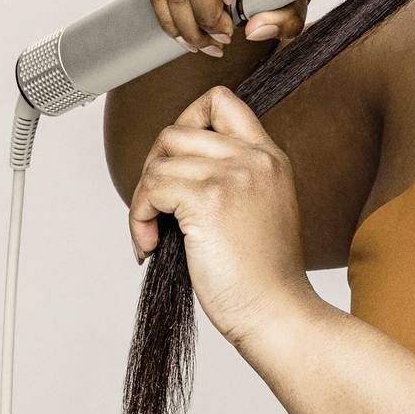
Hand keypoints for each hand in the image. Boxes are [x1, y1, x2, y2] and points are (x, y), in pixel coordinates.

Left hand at [127, 85, 322, 349]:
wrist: (276, 312)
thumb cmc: (263, 276)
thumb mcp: (261, 209)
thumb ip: (232, 178)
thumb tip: (173, 166)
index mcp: (269, 157)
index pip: (220, 101)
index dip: (186, 122)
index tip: (176, 165)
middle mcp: (253, 158)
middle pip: (176, 130)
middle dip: (154, 169)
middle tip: (157, 208)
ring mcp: (231, 175)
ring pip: (158, 162)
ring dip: (142, 200)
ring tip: (153, 235)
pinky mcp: (207, 199)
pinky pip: (150, 190)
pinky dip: (138, 219)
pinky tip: (150, 246)